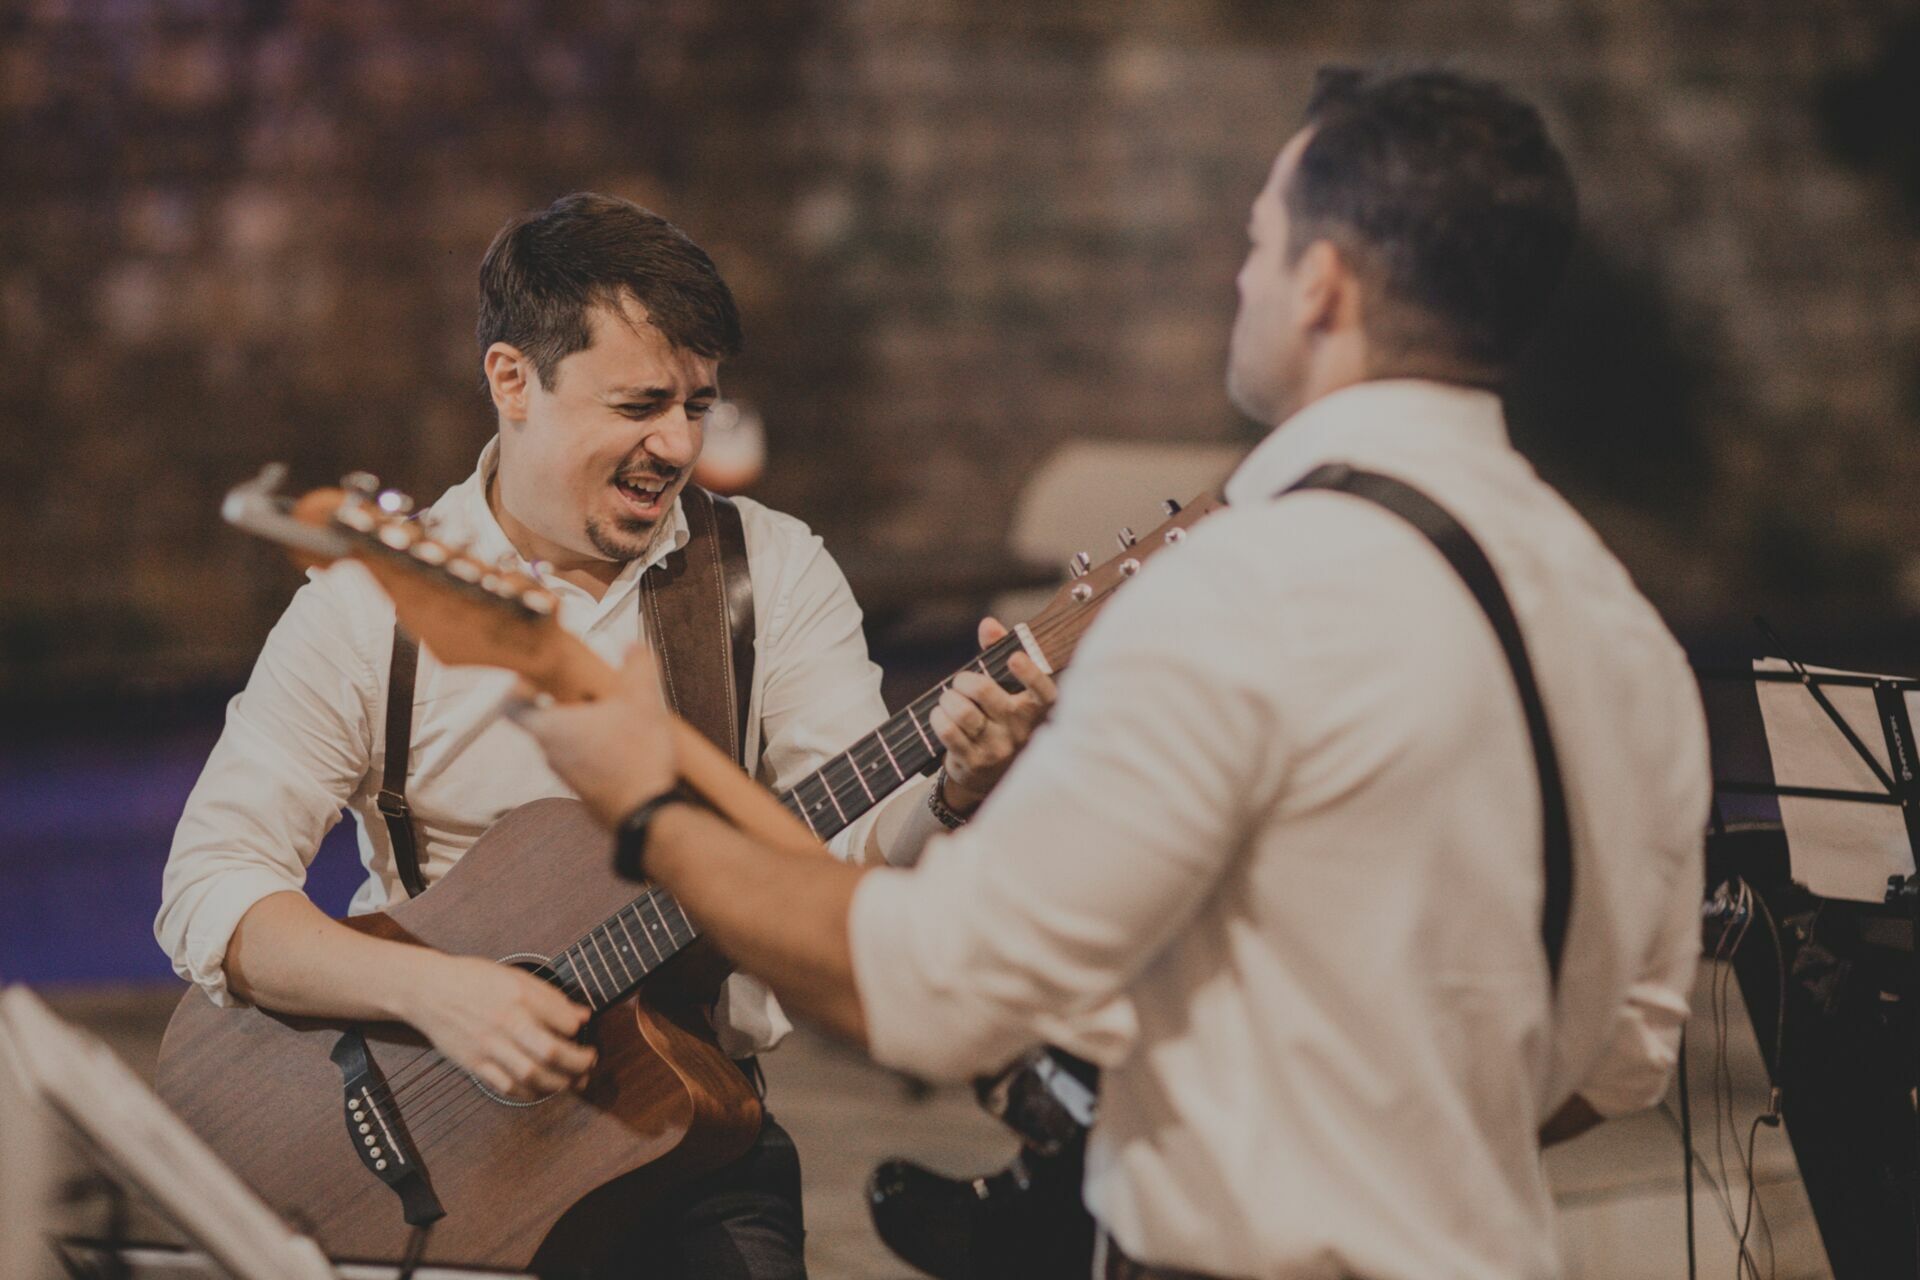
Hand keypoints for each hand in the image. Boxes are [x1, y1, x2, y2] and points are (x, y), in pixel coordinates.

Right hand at [400, 952, 595, 1100]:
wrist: (430, 991)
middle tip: (590, 1062)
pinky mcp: (474, 1064)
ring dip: (560, 1084)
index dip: (578, 1029)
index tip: (580, 1029)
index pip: (563, 1021)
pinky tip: (543, 1089)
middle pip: (551, 1053)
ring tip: (574, 1081)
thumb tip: (581, 1015)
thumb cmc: (474, 979)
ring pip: (531, 1075)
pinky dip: (530, 1093)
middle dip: (579, 1063)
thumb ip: (550, 997)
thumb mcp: (516, 976)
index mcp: (519, 995)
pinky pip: (507, 1087)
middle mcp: (505, 1022)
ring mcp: (488, 1046)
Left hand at [510, 644, 678, 826]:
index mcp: (550, 729)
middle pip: (545, 720)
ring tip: (617, 715)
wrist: (649, 815)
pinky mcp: (586, 792)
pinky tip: (628, 745)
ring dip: (586, 726)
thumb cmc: (636, 761)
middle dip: (567, 701)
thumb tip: (632, 647)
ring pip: (567, 742)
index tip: (535, 675)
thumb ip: (636, 667)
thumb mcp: (643, 701)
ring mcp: (567, 776)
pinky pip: (584, 761)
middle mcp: (550, 755)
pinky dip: (598, 749)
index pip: (512, 706)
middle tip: (591, 687)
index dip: (519, 686)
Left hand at [930, 617, 1058, 811]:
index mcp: (1037, 710)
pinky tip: (940, 715)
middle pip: (983, 690)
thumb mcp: (1006, 688)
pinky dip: (938, 717)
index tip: (1014, 658)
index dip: (1030, 674)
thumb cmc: (999, 718)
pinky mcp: (975, 761)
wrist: (991, 773)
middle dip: (964, 680)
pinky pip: (948, 731)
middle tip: (961, 682)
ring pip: (962, 711)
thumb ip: (999, 653)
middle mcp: (1022, 730)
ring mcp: (999, 748)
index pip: (1043, 692)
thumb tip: (988, 624)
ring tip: (949, 699)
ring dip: (948, 698)